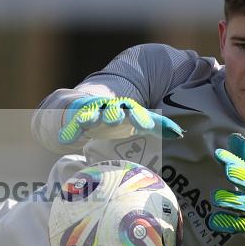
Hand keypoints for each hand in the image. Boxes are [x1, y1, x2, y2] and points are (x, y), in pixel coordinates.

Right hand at [57, 96, 183, 144]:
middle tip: (114, 120)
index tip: (145, 127)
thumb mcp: (135, 119)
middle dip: (113, 114)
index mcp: (125, 108)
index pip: (135, 111)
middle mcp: (108, 107)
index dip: (140, 118)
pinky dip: (70, 131)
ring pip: (90, 113)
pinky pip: (73, 124)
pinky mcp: (75, 116)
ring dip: (89, 118)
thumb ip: (157, 125)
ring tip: (87, 124)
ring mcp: (90, 111)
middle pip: (111, 109)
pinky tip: (65, 140)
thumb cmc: (116, 118)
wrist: (85, 105)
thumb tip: (179, 133)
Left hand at [207, 134, 244, 245]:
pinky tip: (213, 220)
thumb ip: (242, 161)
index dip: (233, 161)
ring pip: (243, 204)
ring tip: (216, 197)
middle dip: (240, 176)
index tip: (218, 154)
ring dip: (228, 200)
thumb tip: (234, 135)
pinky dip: (225, 222)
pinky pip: (239, 225)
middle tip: (228, 171)